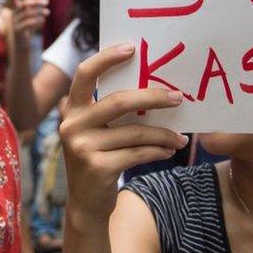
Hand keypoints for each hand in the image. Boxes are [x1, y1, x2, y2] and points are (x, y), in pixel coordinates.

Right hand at [11, 0, 48, 41]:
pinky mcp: (17, 31)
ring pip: (26, 14)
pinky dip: (36, 20)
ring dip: (39, 12)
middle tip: (47, 2)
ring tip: (48, 12)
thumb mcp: (30, 15)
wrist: (21, 47)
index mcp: (14, 11)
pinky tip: (43, 20)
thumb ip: (32, 3)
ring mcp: (14, 24)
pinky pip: (27, 23)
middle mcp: (12, 16)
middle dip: (35, 2)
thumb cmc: (26, 29)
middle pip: (23, 5)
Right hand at [59, 44, 187, 223]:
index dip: (107, 58)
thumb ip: (111, 111)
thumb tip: (154, 89)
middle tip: (178, 97)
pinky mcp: (97, 167)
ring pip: (135, 132)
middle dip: (153, 97)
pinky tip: (168, 150)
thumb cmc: (99, 159)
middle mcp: (72, 125)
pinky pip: (137, 153)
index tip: (132, 48)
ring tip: (180, 137)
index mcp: (72, 109)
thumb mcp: (97, 132)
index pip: (85, 74)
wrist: (86, 204)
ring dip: (163, 133)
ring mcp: (82, 147)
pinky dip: (157, 150)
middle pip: (118, 101)